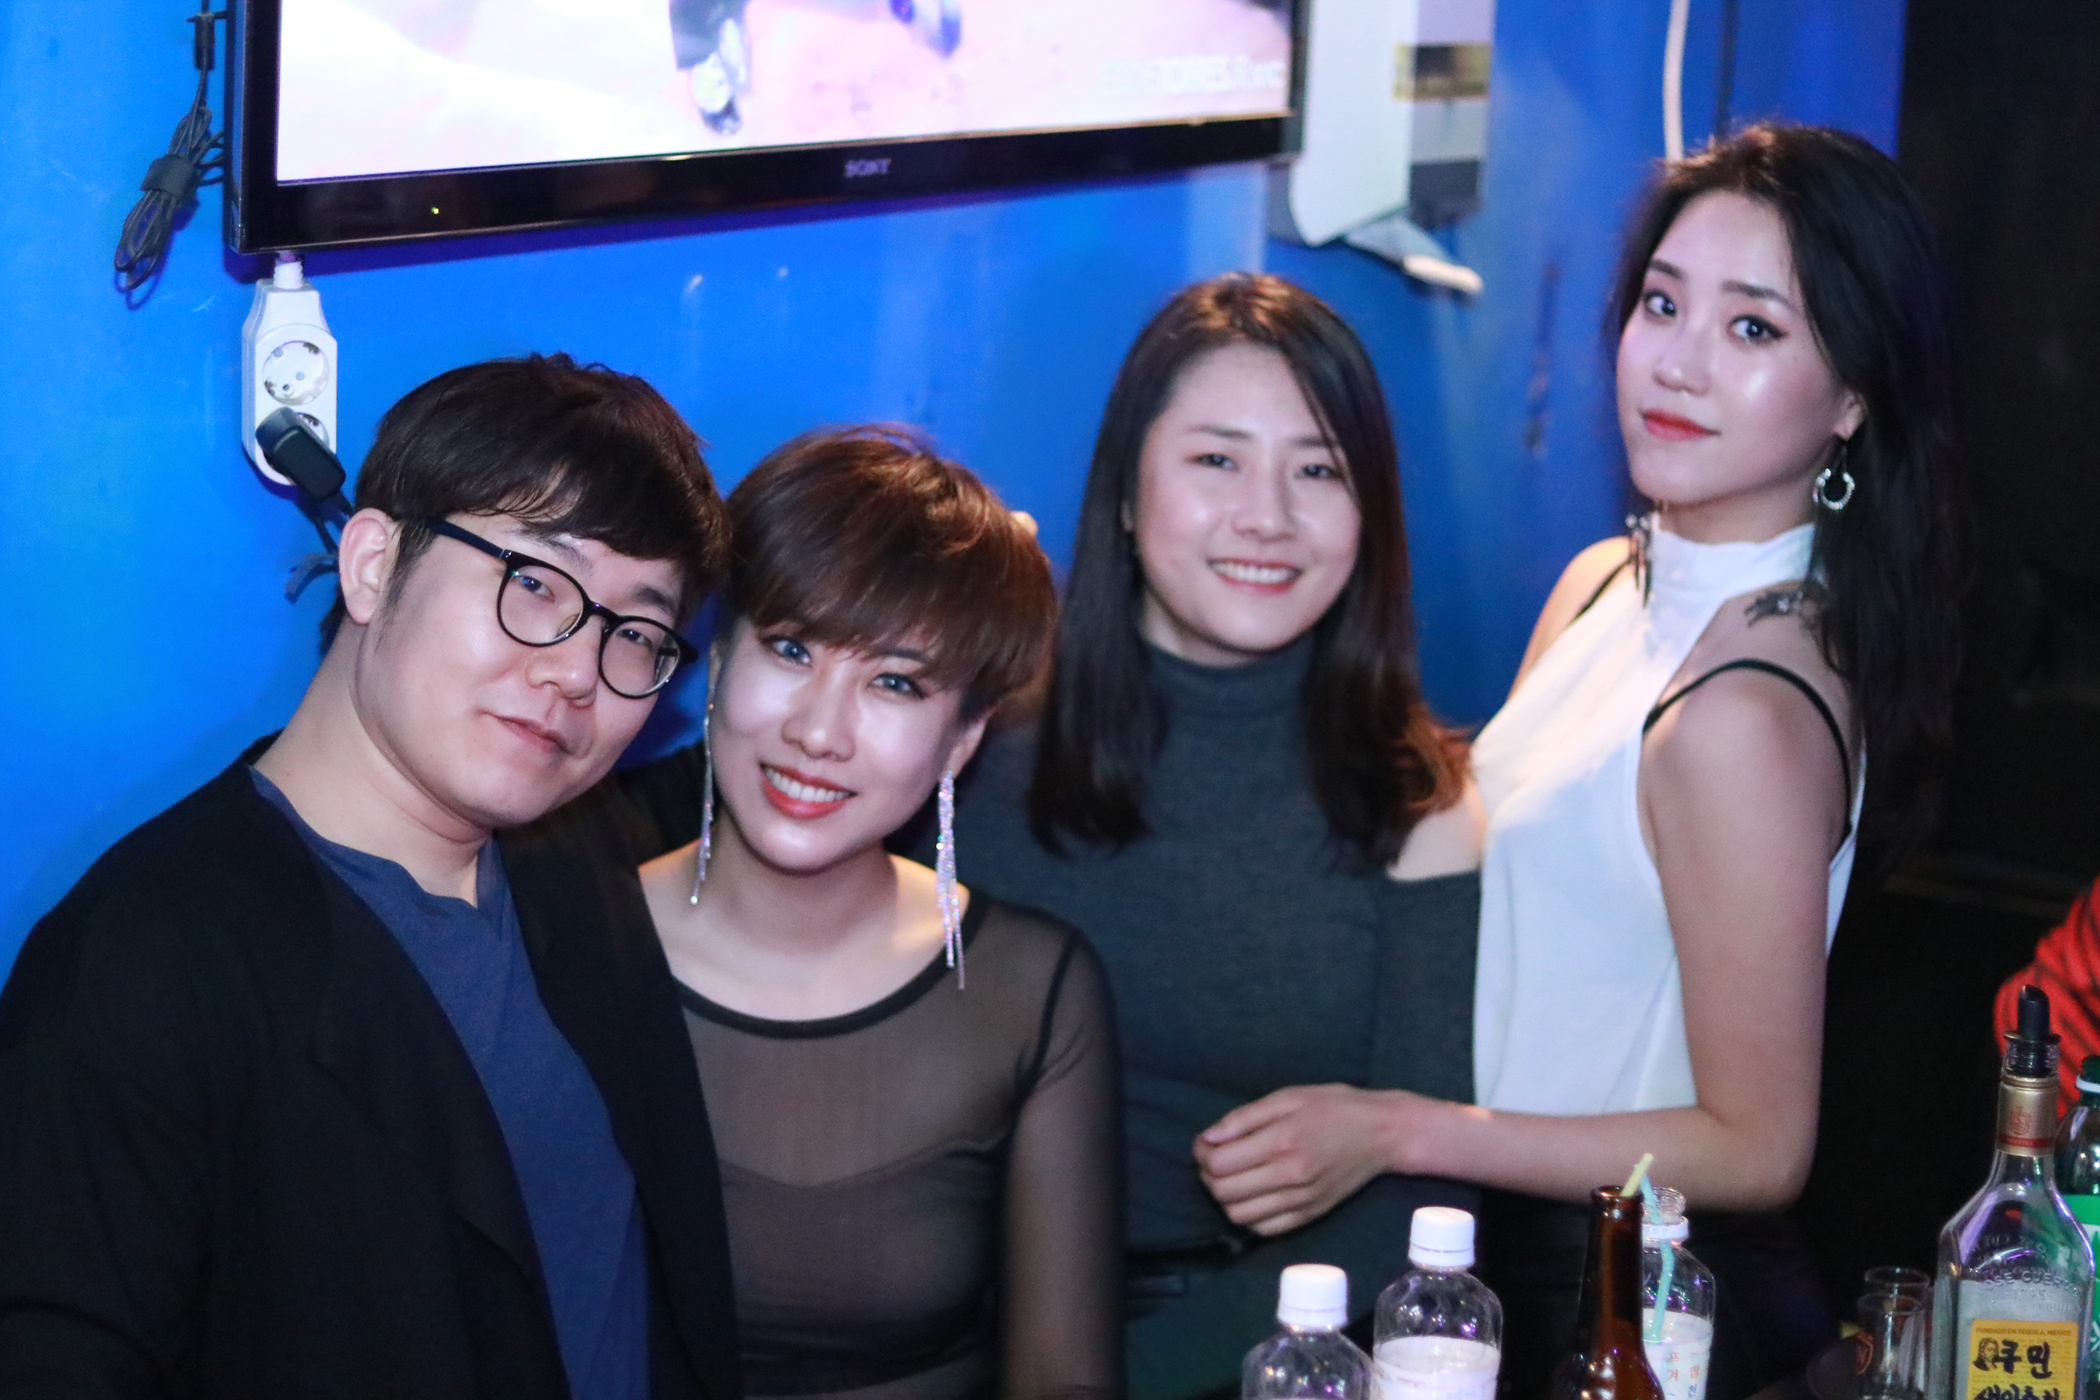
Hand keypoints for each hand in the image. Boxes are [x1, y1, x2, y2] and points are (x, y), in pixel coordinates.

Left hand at [1194, 1084, 1405, 1236]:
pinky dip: (1248, 1216)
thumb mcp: (1287, 1097)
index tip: (1205, 1143)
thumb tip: (1208, 1139)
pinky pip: (1264, 1229)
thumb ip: (1244, 1119)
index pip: (1219, 1164)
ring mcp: (1301, 1201)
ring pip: (1239, 1216)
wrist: (1382, 1133)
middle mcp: (1289, 1176)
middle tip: (1214, 1159)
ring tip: (1231, 1177)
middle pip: (1224, 1193)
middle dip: (1208, 1176)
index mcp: (1281, 1142)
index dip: (1201, 1154)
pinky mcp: (1310, 1215)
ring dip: (1225, 1199)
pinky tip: (1252, 1195)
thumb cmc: (1334, 1107)